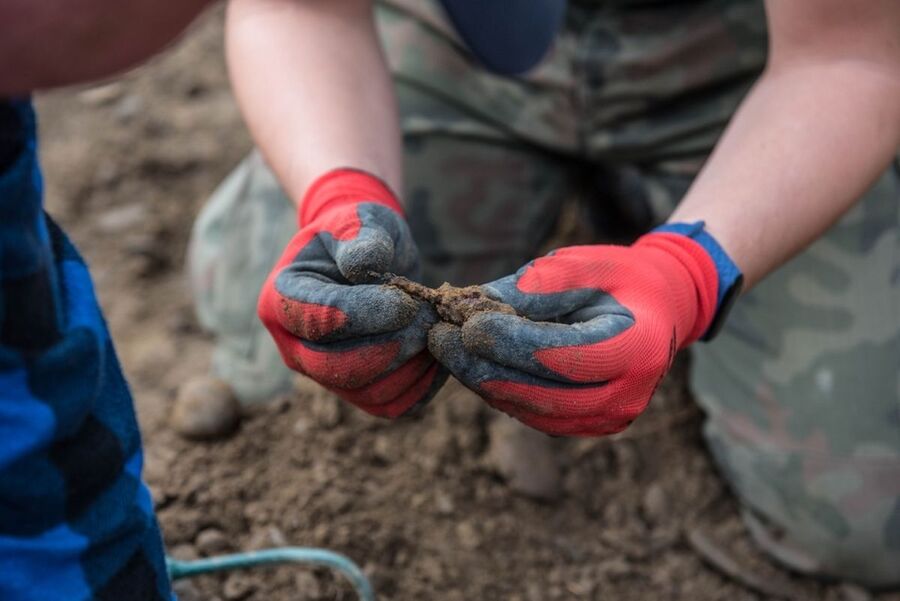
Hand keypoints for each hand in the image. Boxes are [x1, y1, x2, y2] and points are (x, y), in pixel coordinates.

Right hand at [258, 169, 445, 416]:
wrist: (369, 254)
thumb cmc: (359, 232)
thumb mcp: (358, 219)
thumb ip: (359, 237)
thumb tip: (362, 265)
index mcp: (281, 300)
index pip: (317, 320)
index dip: (366, 314)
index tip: (407, 300)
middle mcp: (293, 346)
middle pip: (338, 367)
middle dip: (392, 343)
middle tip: (428, 317)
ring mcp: (323, 375)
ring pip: (368, 391)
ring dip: (412, 364)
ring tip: (436, 328)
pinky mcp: (357, 390)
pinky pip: (390, 404)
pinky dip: (421, 384)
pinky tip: (439, 353)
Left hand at [428, 232, 721, 435]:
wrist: (658, 311)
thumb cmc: (620, 280)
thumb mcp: (587, 265)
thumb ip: (537, 286)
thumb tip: (475, 306)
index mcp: (637, 350)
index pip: (562, 356)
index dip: (510, 343)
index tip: (465, 324)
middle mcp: (626, 397)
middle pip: (540, 392)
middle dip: (482, 366)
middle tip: (439, 337)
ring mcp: (606, 420)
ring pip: (530, 409)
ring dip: (481, 380)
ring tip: (445, 345)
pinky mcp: (584, 426)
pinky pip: (532, 413)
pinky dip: (497, 388)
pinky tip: (468, 360)